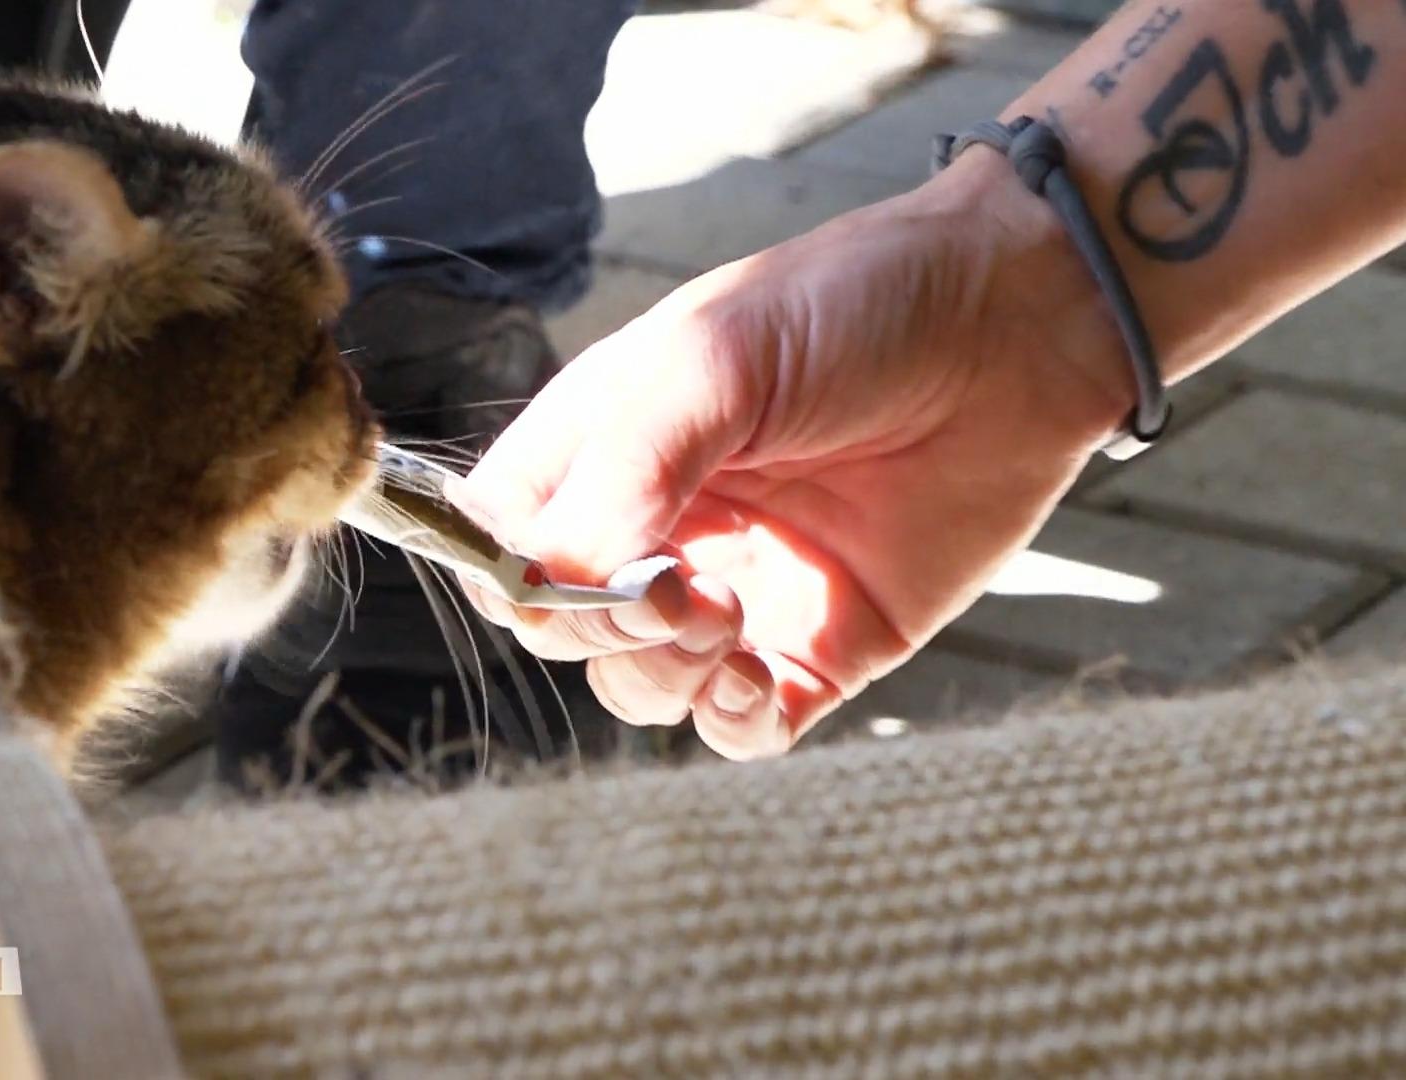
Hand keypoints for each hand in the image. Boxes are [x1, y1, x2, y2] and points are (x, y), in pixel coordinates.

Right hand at [458, 155, 1132, 759]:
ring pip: (638, 688)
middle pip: (561, 628)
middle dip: (597, 626)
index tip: (559, 569)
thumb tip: (561, 576)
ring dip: (659, 674)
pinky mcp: (816, 646)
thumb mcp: (713, 360)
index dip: (512, 574)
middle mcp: (657, 526)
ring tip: (725, 613)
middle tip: (672, 587)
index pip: (505, 542)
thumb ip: (626, 468)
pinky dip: (732, 720)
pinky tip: (759, 671)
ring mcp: (733, 591)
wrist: (1017, 326)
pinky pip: (740, 726)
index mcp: (604, 447)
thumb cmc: (857, 308)